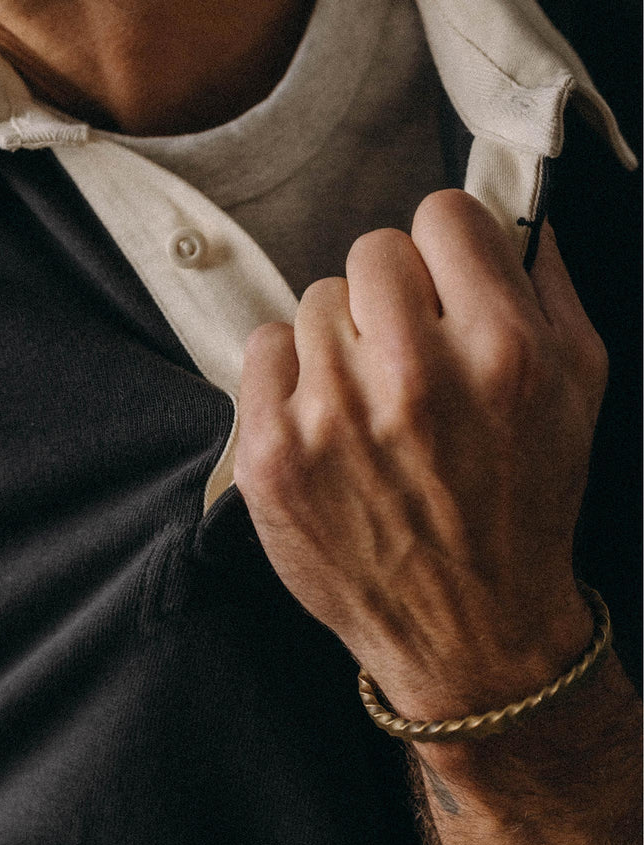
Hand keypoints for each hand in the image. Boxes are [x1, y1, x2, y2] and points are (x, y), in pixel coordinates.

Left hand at [236, 191, 641, 844]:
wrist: (470, 631)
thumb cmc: (526, 505)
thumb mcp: (578, 391)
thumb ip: (548, 287)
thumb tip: (515, 213)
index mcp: (501, 352)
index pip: (442, 215)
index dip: (448, 246)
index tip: (446, 280)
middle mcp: (414, 377)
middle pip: (372, 251)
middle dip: (394, 292)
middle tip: (408, 349)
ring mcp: (333, 416)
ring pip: (316, 300)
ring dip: (344, 339)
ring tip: (372, 402)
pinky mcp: (273, 453)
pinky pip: (264, 346)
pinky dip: (291, 374)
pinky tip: (326, 421)